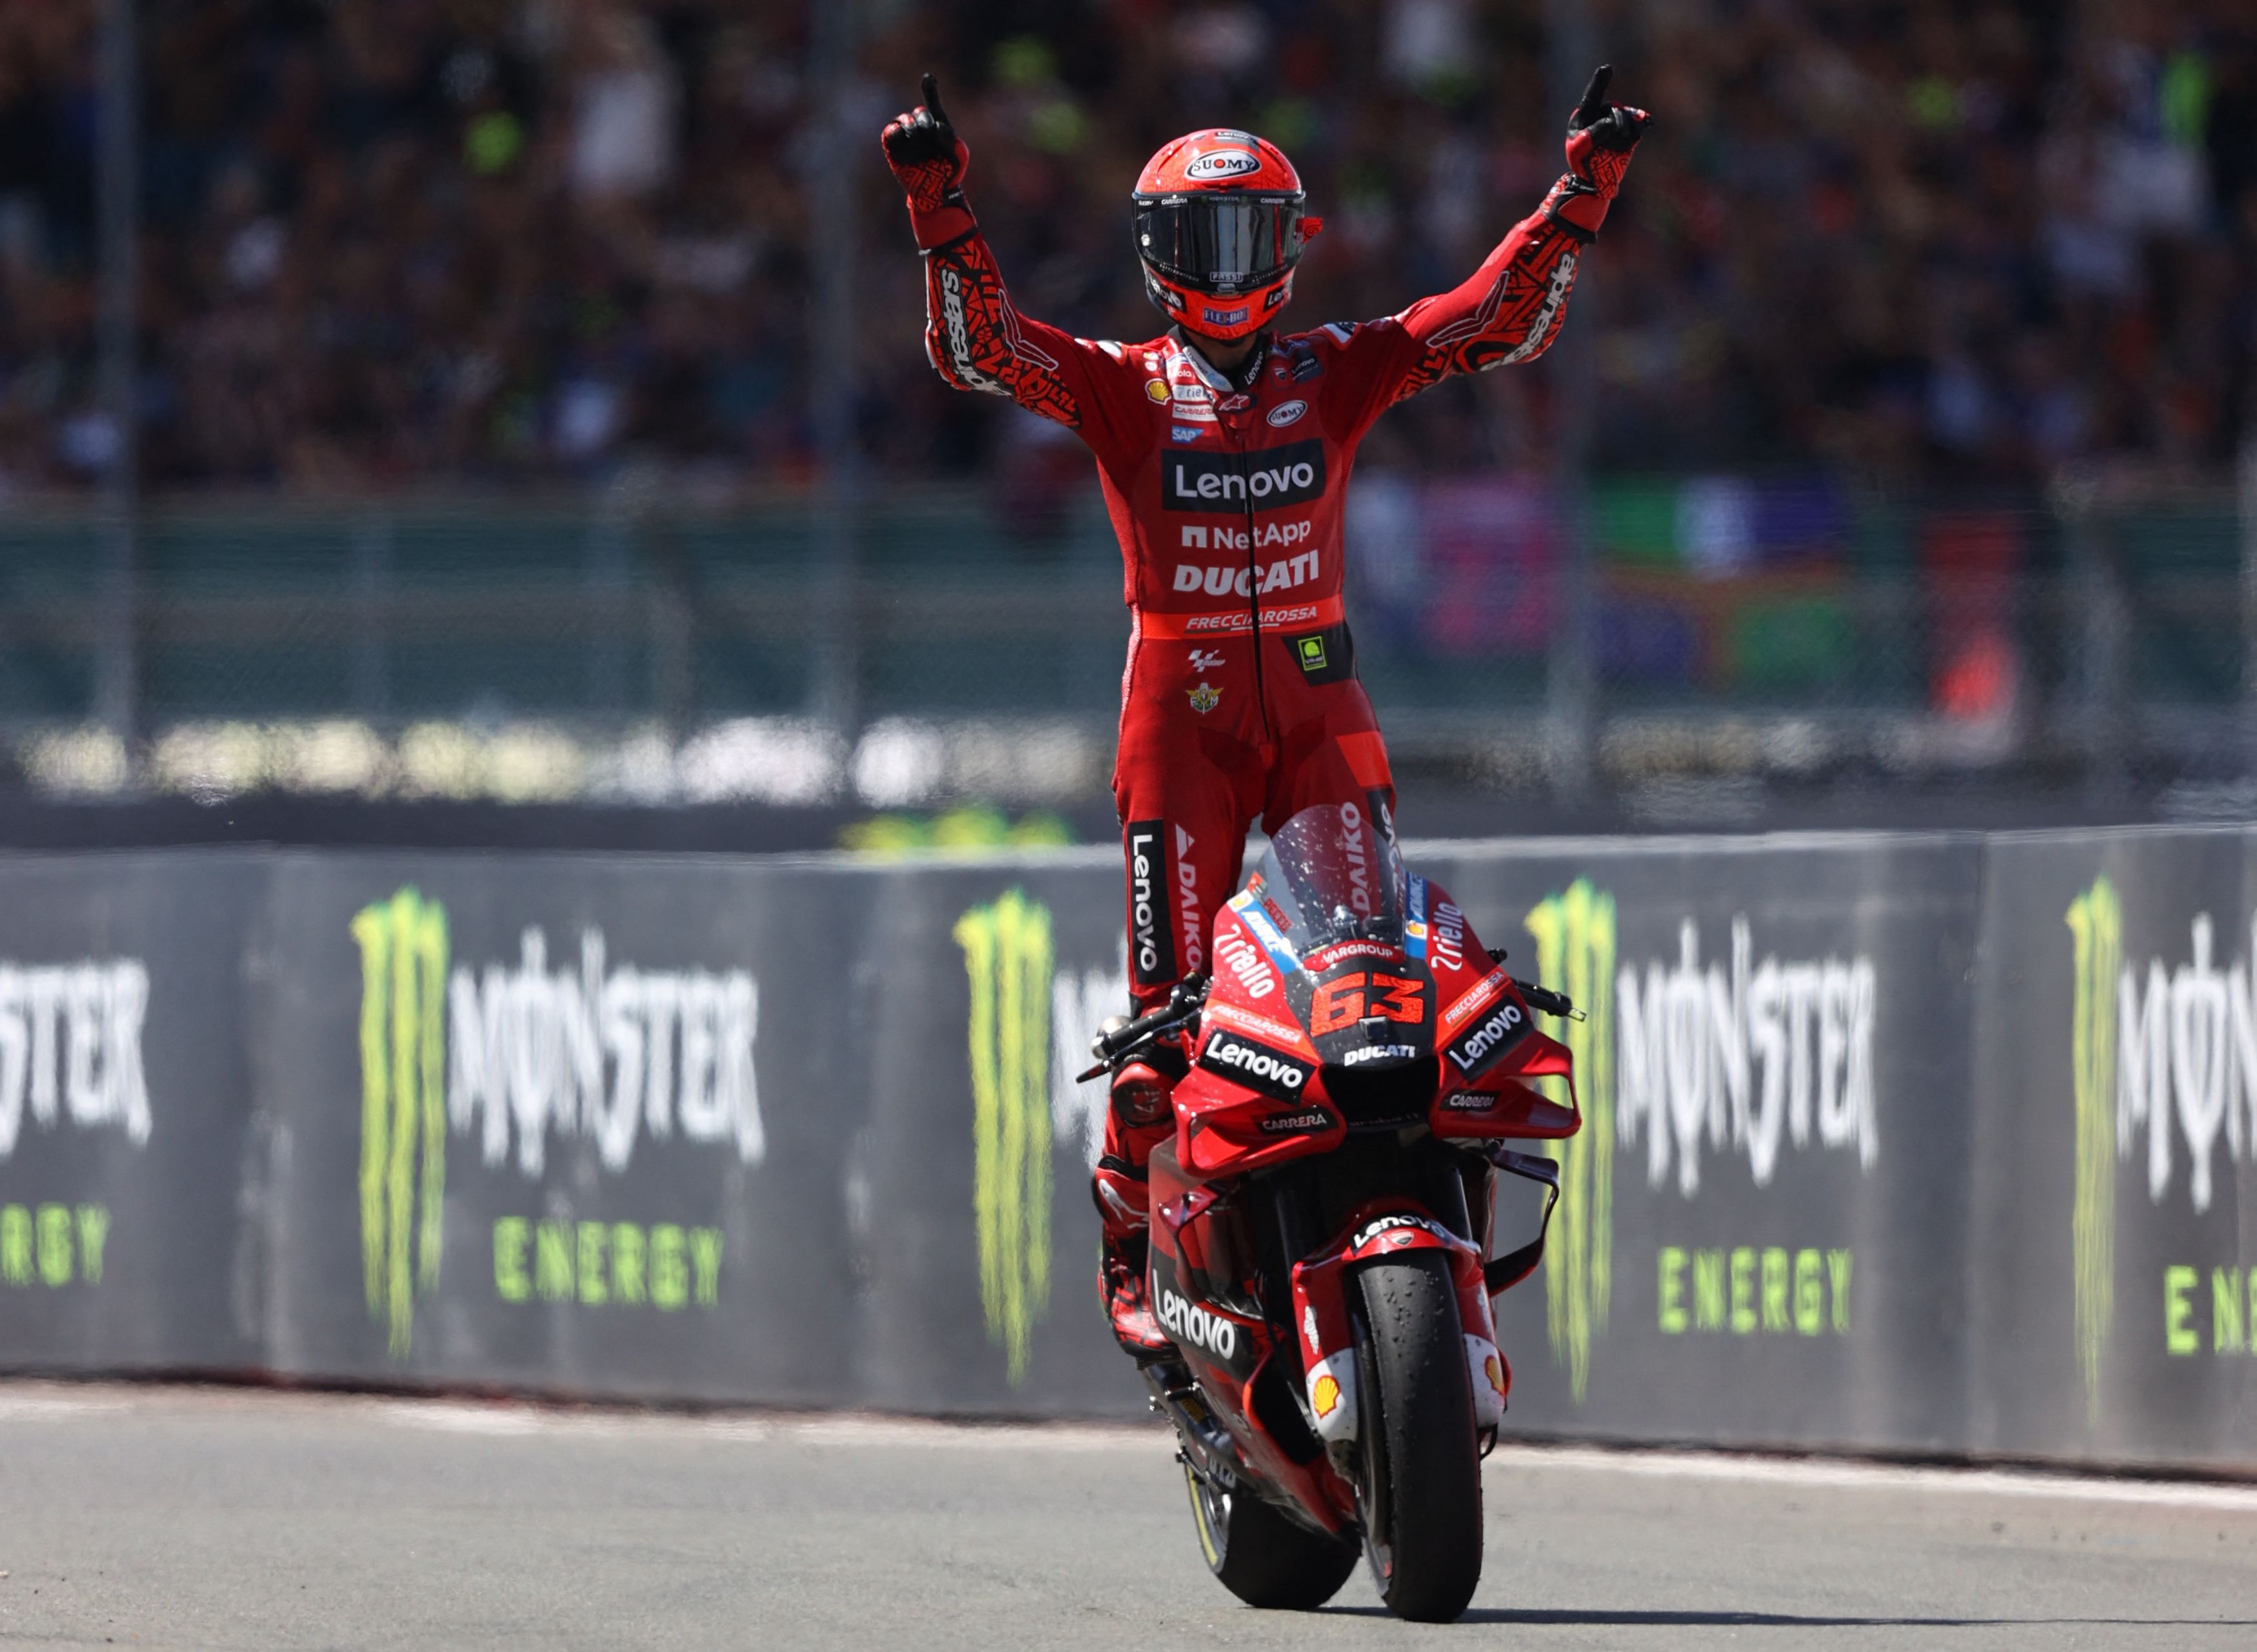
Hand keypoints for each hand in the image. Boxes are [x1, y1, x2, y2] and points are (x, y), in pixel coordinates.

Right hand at [881, 73, 969, 211]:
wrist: (937, 193)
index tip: (929, 78)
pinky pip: (889, 133)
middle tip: (929, 130)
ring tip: (916, 134)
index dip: (929, 89)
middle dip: (924, 119)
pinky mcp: (893, 149)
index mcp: (936, 126)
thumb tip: (936, 126)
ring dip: (911, 124)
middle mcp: (920, 130)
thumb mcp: (958, 152)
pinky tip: (901, 132)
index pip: (932, 105)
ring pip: (903, 120)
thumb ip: (949, 135)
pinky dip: (894, 130)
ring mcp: (906, 139)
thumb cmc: (950, 172)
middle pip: (919, 113)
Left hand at [1563, 64, 1648, 199]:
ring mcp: (1618, 121)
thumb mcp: (1579, 148)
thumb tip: (1611, 123)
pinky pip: (1638, 123)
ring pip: (1625, 117)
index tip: (1606, 69)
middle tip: (1610, 138)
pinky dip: (1642, 123)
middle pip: (1612, 109)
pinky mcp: (1630, 130)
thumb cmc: (1582, 161)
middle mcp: (1601, 113)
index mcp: (1585, 115)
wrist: (1596, 178)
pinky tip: (1648, 123)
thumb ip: (1592, 133)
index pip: (1592, 96)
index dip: (1600, 82)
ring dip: (1624, 129)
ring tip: (1617, 145)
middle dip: (1614, 123)